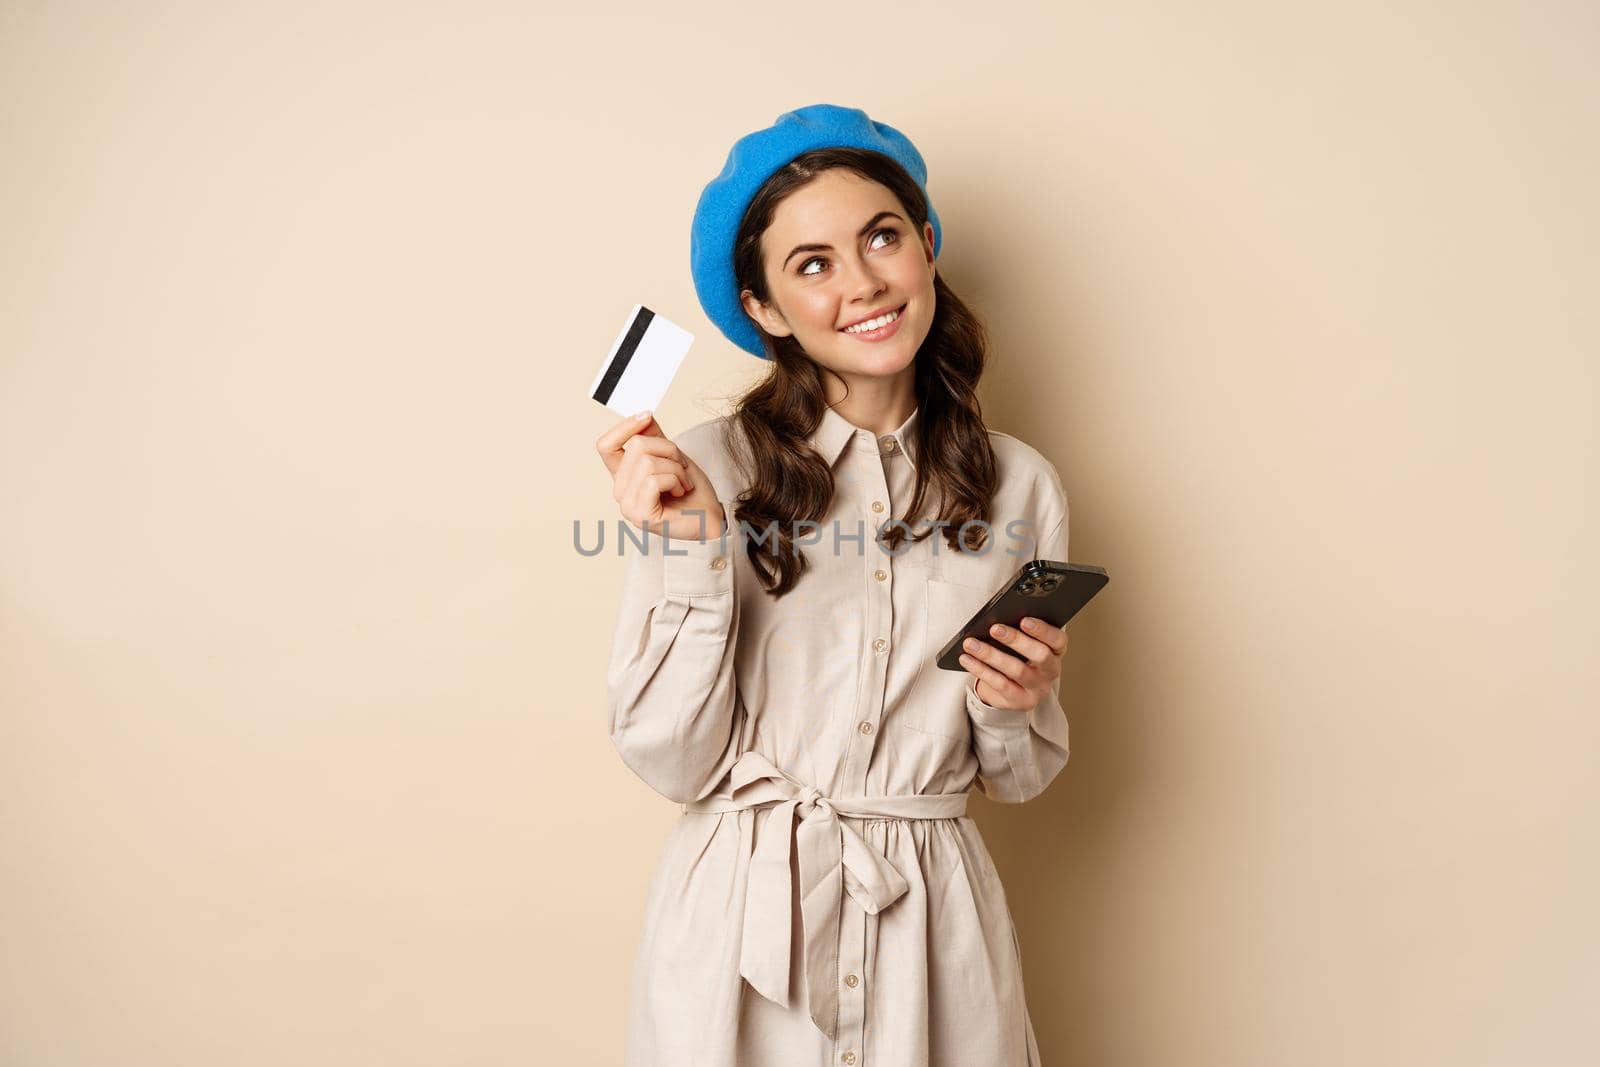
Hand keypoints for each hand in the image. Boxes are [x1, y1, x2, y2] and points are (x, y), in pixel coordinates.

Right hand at [595, 411, 724, 541]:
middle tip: (682, 467)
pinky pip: (654, 481)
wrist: (710, 518)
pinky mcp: (639, 515)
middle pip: (636, 446)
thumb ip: (655, 438)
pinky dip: (675, 481)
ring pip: (647, 462)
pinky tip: (680, 491)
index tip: (647, 416)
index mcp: (624, 476)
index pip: (606, 445)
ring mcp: (627, 505)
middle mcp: (620, 491)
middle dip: (669, 450)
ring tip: (683, 483)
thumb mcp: (673, 457)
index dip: (624, 427)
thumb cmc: (693, 492)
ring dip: (676, 468)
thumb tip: (644, 416)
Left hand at [957, 617, 1068, 710]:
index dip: (1043, 630)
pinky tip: (967, 659)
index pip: (1058, 640)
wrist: (1010, 690)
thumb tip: (997, 619)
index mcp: (1056, 651)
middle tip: (994, 629)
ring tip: (971, 643)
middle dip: (1016, 640)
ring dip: (991, 655)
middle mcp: (1051, 671)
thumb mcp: (1022, 644)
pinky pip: (1000, 684)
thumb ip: (1018, 632)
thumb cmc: (1017, 658)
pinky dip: (981, 669)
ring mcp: (1037, 689)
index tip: (1024, 620)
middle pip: (1040, 655)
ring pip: (1017, 670)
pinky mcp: (1020, 701)